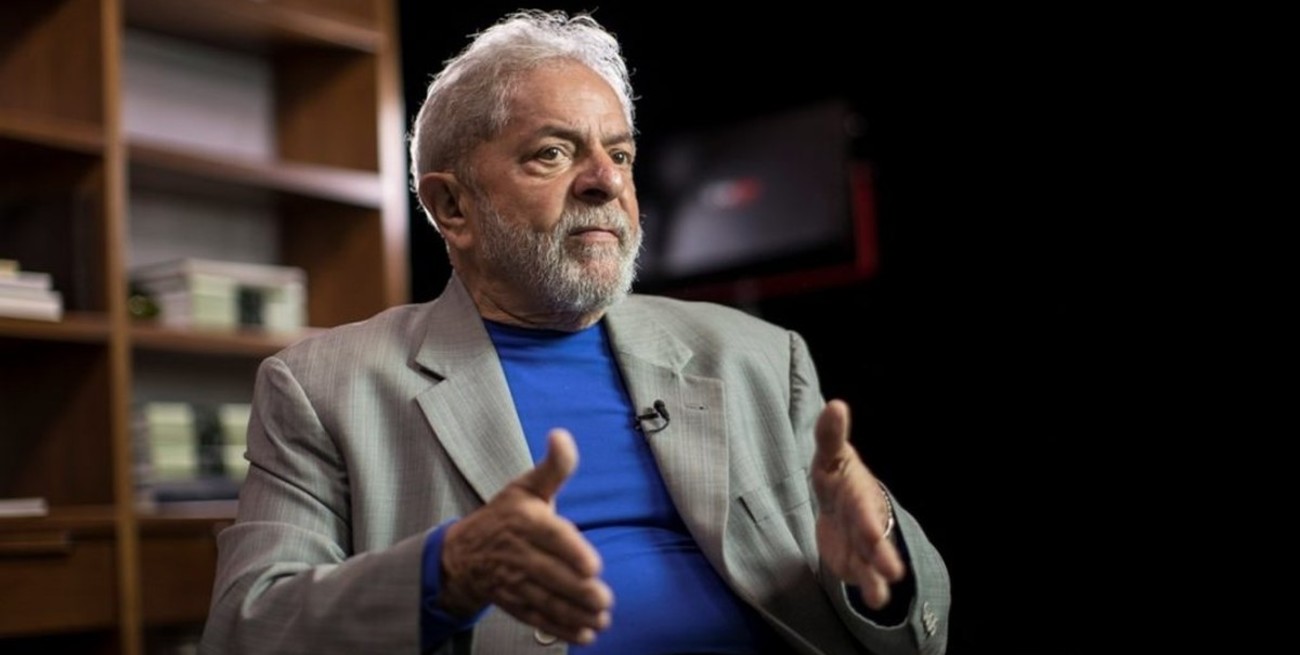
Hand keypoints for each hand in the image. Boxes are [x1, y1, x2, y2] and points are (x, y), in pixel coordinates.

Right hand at [440, 429, 611, 643]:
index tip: (592, 566)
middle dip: (577, 590)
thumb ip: (554, 467)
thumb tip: (562, 435)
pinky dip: (560, 629)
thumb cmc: (504, 515)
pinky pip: (537, 617)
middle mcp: (518, 553)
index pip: (550, 537)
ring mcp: (514, 581)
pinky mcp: (513, 602)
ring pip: (545, 599)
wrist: (463, 552)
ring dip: (574, 613)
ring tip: (600, 620)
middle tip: (603, 600)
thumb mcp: (526, 486)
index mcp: (525, 521)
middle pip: (549, 574)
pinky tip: (583, 636)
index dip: (571, 552)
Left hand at [811, 399, 906, 609]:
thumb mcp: (830, 455)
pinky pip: (863, 575)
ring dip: (877, 576)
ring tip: (881, 594)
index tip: (872, 532)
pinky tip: (875, 599)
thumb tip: (836, 405)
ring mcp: (862, 544)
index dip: (867, 520)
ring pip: (872, 561)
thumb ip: (830, 435)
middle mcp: (866, 521)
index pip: (863, 508)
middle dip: (880, 552)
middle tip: (892, 570)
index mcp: (858, 494)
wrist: (842, 503)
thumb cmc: (838, 476)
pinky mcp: (854, 562)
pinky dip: (869, 587)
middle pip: (873, 538)